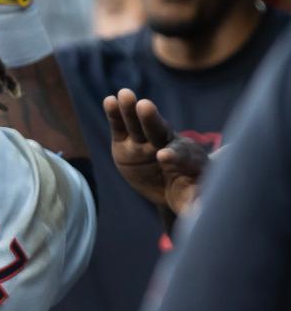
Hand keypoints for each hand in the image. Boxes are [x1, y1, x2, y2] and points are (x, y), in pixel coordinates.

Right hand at [104, 89, 208, 213]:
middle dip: (152, 120)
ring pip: (139, 124)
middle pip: (159, 131)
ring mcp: (144, 142)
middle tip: (145, 106)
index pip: (180, 156)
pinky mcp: (126, 143)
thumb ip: (196, 204)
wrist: (171, 185)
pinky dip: (115, 114)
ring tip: (124, 95)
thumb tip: (201, 216)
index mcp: (187, 160)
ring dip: (131, 109)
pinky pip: (120, 128)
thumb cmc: (186, 192)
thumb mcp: (192, 201)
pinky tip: (110, 100)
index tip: (164, 156)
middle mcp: (165, 145)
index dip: (174, 156)